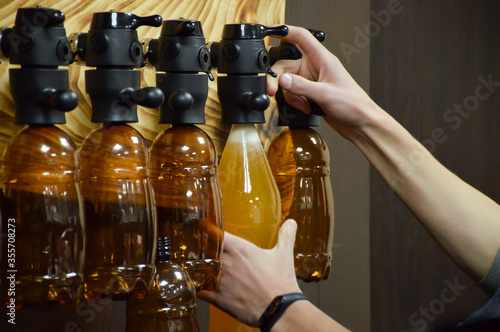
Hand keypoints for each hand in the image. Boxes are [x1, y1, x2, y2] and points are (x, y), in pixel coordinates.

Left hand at [198, 219, 300, 326]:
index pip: (215, 233)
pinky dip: (198, 286)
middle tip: (199, 245)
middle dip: (201, 247)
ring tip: (199, 264)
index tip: (203, 226)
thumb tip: (291, 222)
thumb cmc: (280, 281)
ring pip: (199, 268)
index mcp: (240, 248)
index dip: (207, 228)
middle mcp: (226, 262)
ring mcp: (220, 280)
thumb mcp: (284, 254)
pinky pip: (200, 289)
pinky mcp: (218, 297)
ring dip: (199, 266)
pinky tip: (199, 285)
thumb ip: (285, 236)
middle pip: (204, 249)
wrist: (279, 309)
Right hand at [267, 25, 380, 139]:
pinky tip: (305, 108)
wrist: (360, 123)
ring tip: (303, 104)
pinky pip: (293, 94)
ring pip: (287, 83)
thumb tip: (282, 80)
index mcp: (322, 59)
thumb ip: (301, 86)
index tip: (269, 32)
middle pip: (286, 66)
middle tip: (274, 91)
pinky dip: (295, 102)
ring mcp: (311, 81)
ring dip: (291, 96)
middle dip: (279, 80)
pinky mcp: (310, 94)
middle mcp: (315, 68)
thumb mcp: (325, 94)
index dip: (285, 32)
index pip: (301, 38)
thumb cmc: (353, 104)